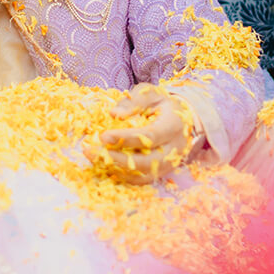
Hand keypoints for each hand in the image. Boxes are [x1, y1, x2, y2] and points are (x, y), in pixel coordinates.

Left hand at [85, 84, 205, 181]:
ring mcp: (170, 163)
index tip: (103, 136)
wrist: (181, 118)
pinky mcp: (162, 171)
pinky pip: (142, 179)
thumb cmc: (161, 103)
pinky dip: (122, 174)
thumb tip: (114, 114)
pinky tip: (105, 164)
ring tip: (94, 158)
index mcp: (174, 125)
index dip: (125, 138)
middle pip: (147, 162)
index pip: (150, 136)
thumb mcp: (150, 93)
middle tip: (91, 152)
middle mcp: (175, 148)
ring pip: (144, 175)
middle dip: (117, 159)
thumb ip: (134, 102)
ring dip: (116, 169)